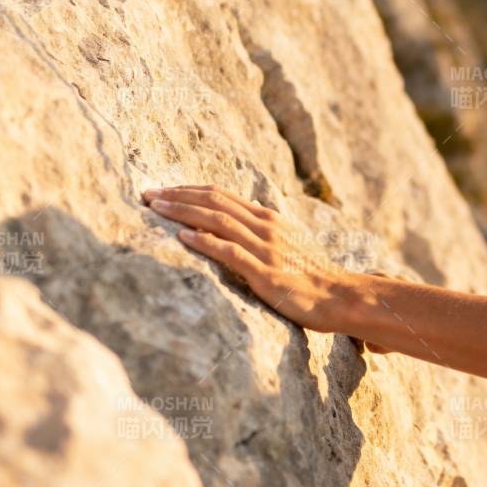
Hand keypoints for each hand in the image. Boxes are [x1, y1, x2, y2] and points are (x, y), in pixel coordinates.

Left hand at [142, 184, 355, 335]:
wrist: (339, 296)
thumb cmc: (312, 275)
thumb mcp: (288, 245)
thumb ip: (262, 232)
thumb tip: (237, 224)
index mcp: (269, 218)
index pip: (222, 195)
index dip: (189, 189)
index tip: (163, 189)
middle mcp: (266, 226)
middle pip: (215, 201)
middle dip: (178, 195)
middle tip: (147, 194)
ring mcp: (266, 248)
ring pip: (218, 220)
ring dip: (183, 212)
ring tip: (156, 208)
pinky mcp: (265, 273)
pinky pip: (230, 252)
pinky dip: (205, 241)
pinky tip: (183, 237)